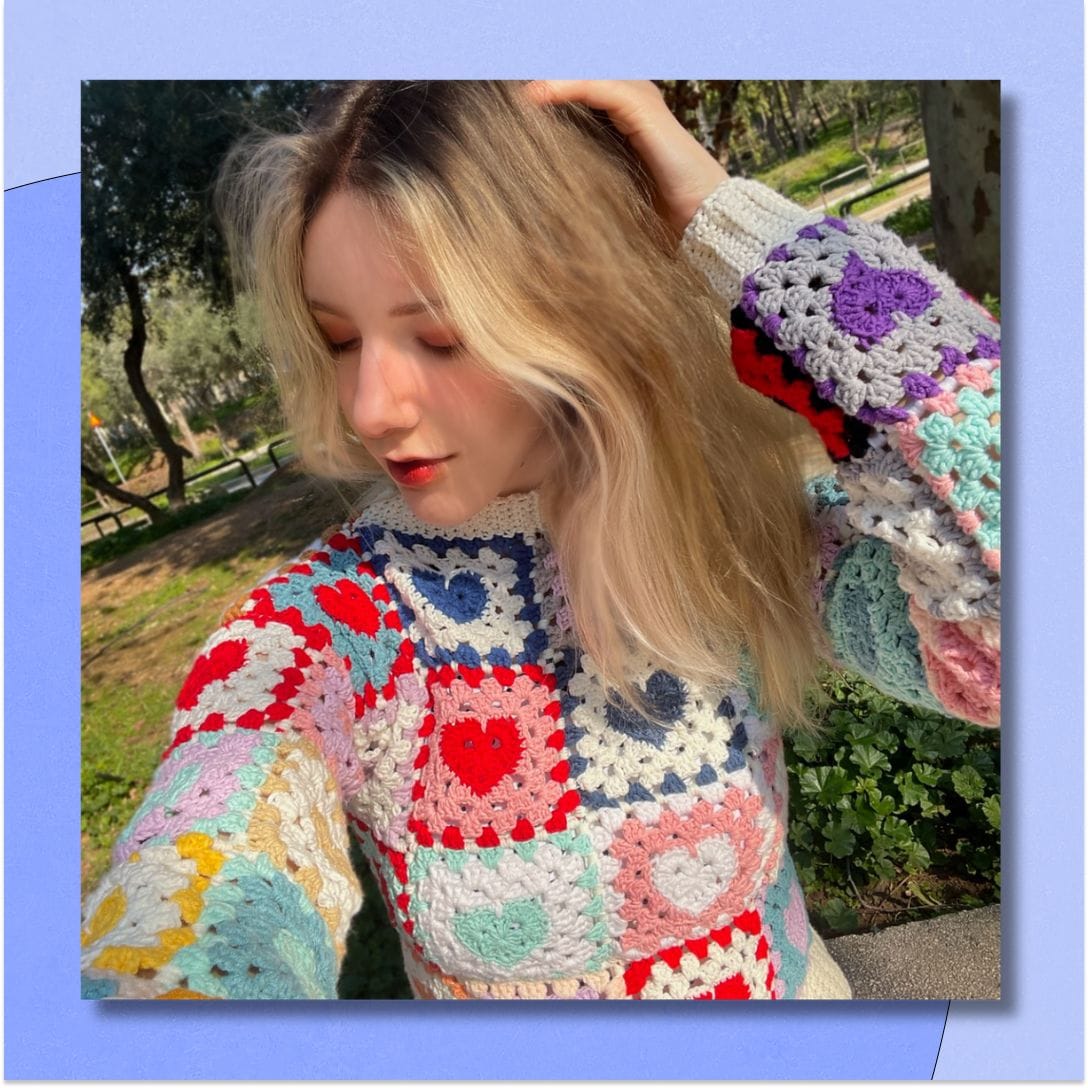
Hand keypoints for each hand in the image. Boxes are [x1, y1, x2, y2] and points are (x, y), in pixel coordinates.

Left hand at [526, 79, 728, 236]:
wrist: (700, 221)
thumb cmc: (658, 219)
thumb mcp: (609, 197)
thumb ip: (582, 187)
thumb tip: (537, 206)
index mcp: (624, 121)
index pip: (578, 95)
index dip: (547, 94)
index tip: (509, 108)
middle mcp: (633, 104)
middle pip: (579, 79)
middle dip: (542, 82)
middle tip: (502, 94)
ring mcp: (640, 102)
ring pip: (586, 76)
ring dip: (548, 80)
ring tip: (513, 94)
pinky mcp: (643, 109)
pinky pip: (597, 86)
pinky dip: (565, 86)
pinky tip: (536, 96)